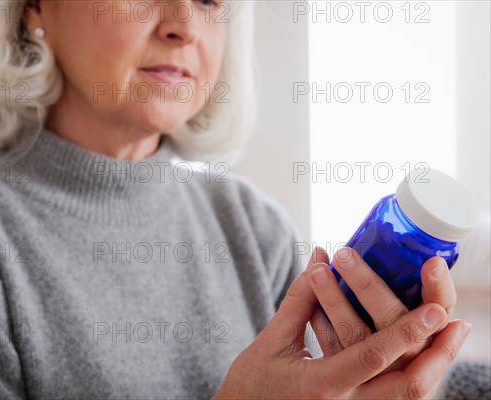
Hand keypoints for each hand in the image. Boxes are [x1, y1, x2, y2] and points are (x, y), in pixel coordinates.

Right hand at [212, 249, 470, 398]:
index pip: (374, 356)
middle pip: (408, 387)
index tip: (436, 310)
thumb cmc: (253, 382)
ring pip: (408, 396)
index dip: (407, 331)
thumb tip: (320, 259)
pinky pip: (393, 396)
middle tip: (456, 321)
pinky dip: (412, 372)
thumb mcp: (272, 339)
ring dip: (433, 364)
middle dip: (437, 354)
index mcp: (322, 385)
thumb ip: (300, 298)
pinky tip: (423, 352)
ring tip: (452, 334)